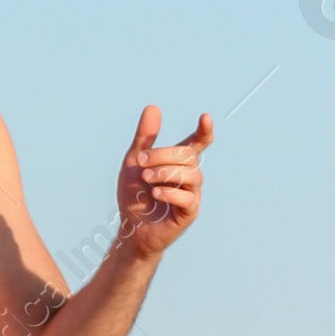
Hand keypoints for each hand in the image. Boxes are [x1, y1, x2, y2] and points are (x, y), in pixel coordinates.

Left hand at [116, 105, 211, 262]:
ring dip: (166, 173)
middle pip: (189, 156)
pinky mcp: (189, 213)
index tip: (205, 117)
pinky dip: (170, 193)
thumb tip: (153, 107)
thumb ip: (144, 137)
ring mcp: (192, 195)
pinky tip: (155, 194)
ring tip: (146, 179)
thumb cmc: (134, 195)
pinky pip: (188, 199)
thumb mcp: (134, 162)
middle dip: (163, 156)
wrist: (129, 228)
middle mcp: (189, 177)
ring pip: (192, 176)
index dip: (204, 131)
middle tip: (141, 163)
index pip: (198, 144)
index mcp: (178, 163)